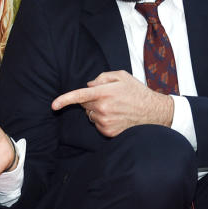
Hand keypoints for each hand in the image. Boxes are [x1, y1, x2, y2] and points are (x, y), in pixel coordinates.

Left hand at [51, 70, 173, 137]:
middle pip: (84, 104)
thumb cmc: (137, 92)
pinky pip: (97, 124)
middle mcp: (103, 108)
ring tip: (115, 107)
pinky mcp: (108, 132)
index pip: (79, 96)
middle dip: (91, 99)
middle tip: (108, 97)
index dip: (64, 100)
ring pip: (90, 115)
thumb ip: (102, 77)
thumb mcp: (121, 76)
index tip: (53, 106)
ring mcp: (105, 122)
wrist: (153, 112)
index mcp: (104, 93)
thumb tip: (88, 85)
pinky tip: (117, 116)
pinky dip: (102, 120)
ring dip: (97, 110)